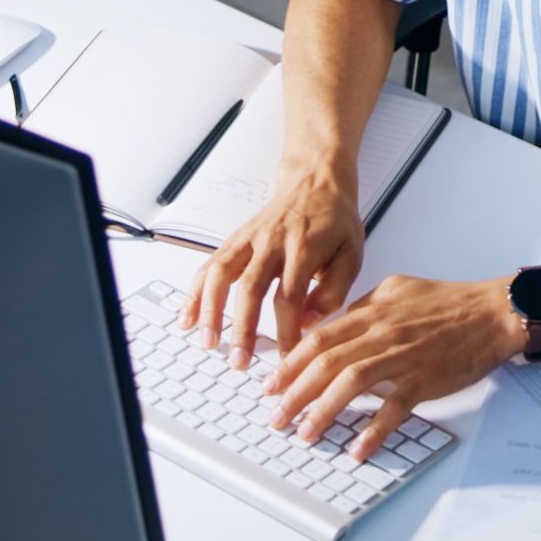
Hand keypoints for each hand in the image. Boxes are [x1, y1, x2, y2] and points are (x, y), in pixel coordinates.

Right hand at [184, 167, 363, 368]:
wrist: (315, 180)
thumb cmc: (334, 221)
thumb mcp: (352, 253)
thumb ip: (335, 290)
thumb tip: (309, 321)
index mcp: (304, 247)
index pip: (290, 295)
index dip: (286, 330)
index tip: (287, 358)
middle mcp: (272, 241)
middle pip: (251, 286)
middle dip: (243, 327)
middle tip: (240, 360)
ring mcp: (249, 238)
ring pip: (222, 273)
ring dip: (211, 310)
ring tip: (208, 342)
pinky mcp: (235, 239)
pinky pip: (209, 265)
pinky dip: (196, 292)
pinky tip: (188, 317)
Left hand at [261, 274, 523, 458]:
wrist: (493, 313)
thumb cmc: (450, 302)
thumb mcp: (399, 289)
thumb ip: (365, 305)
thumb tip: (338, 321)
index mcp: (372, 312)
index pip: (318, 339)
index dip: (289, 364)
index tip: (271, 386)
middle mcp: (381, 334)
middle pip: (325, 364)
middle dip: (293, 394)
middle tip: (275, 417)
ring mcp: (403, 357)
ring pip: (350, 385)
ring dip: (322, 413)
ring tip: (304, 434)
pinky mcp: (425, 380)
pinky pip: (393, 410)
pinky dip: (373, 432)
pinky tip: (357, 449)